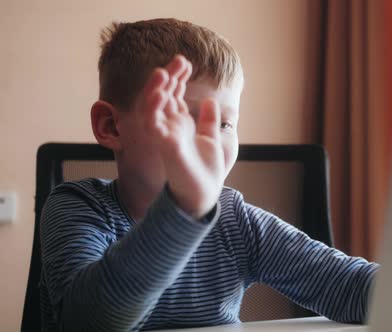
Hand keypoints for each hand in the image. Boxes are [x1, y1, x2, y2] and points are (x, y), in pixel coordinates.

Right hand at [142, 55, 224, 217]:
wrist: (203, 194)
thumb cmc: (205, 170)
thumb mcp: (212, 139)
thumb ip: (209, 121)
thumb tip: (210, 101)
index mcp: (181, 124)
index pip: (174, 95)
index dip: (178, 78)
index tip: (186, 62)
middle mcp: (170, 127)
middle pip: (164, 96)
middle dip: (170, 77)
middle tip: (179, 60)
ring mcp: (165, 135)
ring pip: (154, 107)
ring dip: (156, 88)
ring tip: (163, 72)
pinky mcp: (164, 145)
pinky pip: (153, 124)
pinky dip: (154, 108)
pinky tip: (161, 94)